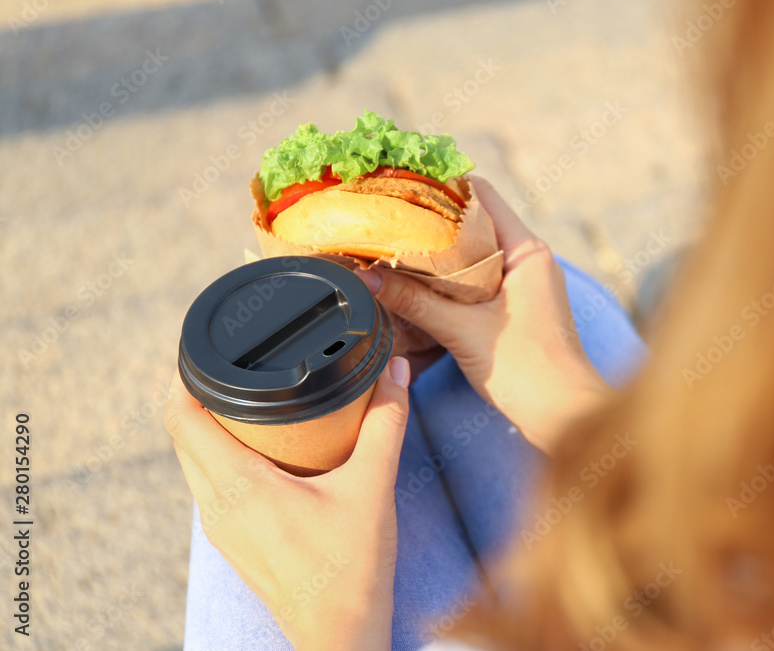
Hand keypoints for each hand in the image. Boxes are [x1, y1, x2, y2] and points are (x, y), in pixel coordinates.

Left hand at [164, 358, 410, 650]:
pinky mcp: (235, 540)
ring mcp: (222, 528)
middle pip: (182, 436)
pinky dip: (224, 456)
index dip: (181, 376)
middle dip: (197, 395)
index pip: (180, 419)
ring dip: (209, 427)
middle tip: (229, 363)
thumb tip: (397, 370)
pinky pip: (212, 485)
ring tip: (244, 397)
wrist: (341, 636)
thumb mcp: (372, 486)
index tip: (200, 348)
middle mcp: (217, 506)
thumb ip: (386, 423)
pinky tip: (261, 448)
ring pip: (194, 463)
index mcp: (237, 486)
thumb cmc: (350, 570)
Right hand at [356, 176, 609, 453]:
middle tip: (388, 220)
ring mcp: (526, 285)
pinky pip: (481, 281)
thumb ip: (415, 301)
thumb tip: (369, 277)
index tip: (401, 187)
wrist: (564, 417)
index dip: (441, 187)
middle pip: (476, 223)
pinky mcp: (519, 309)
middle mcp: (530, 260)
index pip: (482, 196)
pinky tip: (421, 287)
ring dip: (441, 254)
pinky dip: (453, 281)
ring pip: (477, 254)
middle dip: (434, 222)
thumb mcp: (462, 331)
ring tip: (395, 249)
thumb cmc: (528, 373)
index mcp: (527, 251)